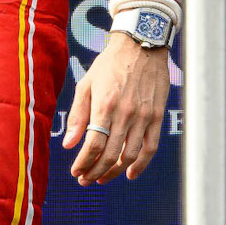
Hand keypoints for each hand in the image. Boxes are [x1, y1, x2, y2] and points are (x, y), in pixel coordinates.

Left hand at [63, 34, 169, 183]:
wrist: (140, 45)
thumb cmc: (109, 64)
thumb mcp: (86, 84)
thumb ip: (77, 115)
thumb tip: (68, 144)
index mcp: (104, 105)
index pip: (93, 144)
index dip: (83, 162)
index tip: (75, 171)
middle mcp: (125, 113)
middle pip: (110, 155)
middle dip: (95, 172)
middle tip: (85, 180)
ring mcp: (143, 116)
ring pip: (129, 156)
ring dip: (114, 172)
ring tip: (102, 178)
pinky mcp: (157, 116)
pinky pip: (150, 148)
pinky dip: (141, 165)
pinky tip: (129, 174)